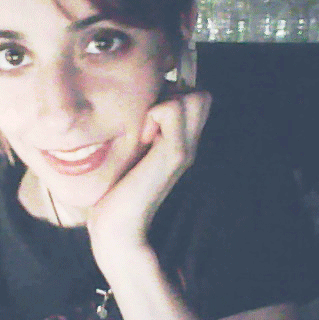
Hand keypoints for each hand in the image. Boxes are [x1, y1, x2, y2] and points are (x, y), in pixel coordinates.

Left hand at [87, 88, 211, 265]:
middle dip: (174, 94)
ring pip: (193, 97)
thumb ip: (142, 133)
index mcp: (180, 142)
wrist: (118, 225)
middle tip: (150, 120)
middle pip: (202, 95)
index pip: (197, 98)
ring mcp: (185, 149)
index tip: (149, 116)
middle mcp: (189, 144)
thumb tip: (139, 107)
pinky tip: (143, 139)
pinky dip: (155, 113)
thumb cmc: (116, 189)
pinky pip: (172, 110)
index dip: (174, 94)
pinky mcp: (174, 155)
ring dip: (165, 103)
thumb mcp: (131, 154)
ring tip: (147, 130)